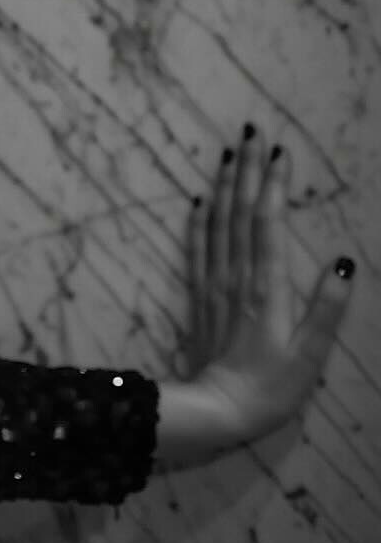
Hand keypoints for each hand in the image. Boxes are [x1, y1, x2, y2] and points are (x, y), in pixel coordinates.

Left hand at [182, 122, 354, 444]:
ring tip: (229, 153)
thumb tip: (344, 261)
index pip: (269, 223)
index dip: (274, 185)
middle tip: (250, 131)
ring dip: (225, 185)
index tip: (278, 150)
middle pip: (242, 212)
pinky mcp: (201, 296)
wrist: (216, 411)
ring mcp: (216, 284)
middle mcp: (238, 276)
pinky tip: (201, 200)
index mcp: (267, 286)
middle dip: (248, 170)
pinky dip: (199, 219)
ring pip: (219, 222)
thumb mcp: (312, 354)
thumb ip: (327, 307)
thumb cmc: (271, 387)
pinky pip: (198, 248)